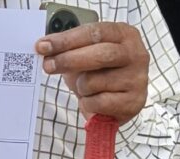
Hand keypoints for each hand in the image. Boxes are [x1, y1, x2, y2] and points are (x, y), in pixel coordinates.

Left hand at [35, 22, 149, 124]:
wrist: (113, 103)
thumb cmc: (97, 74)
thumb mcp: (82, 56)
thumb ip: (66, 50)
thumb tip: (43, 47)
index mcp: (123, 35)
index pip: (94, 33)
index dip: (66, 40)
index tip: (43, 46)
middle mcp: (135, 54)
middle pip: (100, 55)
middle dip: (69, 60)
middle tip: (48, 66)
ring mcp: (137, 78)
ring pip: (95, 81)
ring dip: (80, 87)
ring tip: (85, 89)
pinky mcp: (133, 102)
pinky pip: (98, 102)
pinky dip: (88, 103)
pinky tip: (93, 101)